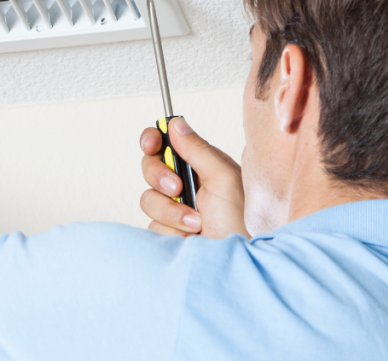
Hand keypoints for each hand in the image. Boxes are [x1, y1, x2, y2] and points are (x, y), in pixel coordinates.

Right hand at [139, 117, 248, 238]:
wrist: (232, 263)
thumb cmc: (239, 224)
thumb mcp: (223, 179)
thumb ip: (198, 149)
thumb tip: (176, 124)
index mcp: (202, 165)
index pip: (167, 143)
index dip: (153, 140)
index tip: (151, 144)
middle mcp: (186, 184)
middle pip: (150, 167)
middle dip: (160, 177)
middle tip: (177, 188)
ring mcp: (174, 208)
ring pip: (148, 197)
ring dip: (171, 211)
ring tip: (196, 222)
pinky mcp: (167, 229)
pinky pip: (152, 222)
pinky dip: (172, 228)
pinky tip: (190, 236)